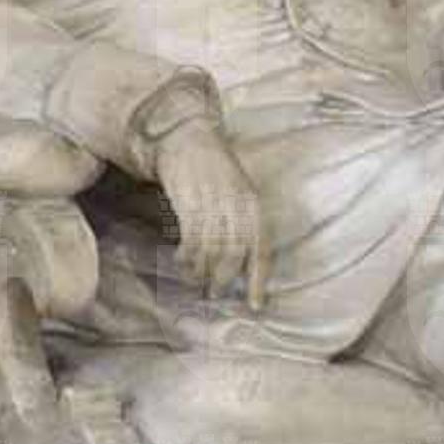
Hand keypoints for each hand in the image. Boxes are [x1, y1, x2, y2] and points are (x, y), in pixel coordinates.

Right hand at [152, 118, 267, 309]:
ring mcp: (213, 203)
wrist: (188, 138)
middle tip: (213, 293)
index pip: (261, 250)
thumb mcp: (238, 192)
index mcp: (254, 205)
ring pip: (211, 250)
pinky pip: (191, 238)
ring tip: (195, 279)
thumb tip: (241, 262)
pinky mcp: (190, 201)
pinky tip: (182, 261)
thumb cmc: (215, 169)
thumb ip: (242, 222)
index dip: (258, 281)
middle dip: (223, 279)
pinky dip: (187, 255)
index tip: (255, 305)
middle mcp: (237, 206)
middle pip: (235, 255)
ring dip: (201, 270)